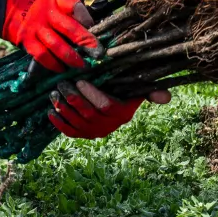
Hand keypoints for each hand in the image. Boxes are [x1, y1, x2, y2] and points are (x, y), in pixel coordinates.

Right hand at [0, 0, 99, 72]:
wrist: (2, 6)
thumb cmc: (32, 2)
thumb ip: (65, 7)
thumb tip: (86, 24)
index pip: (75, 6)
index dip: (86, 18)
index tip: (93, 27)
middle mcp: (45, 13)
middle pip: (70, 28)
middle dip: (87, 42)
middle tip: (98, 53)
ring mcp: (35, 28)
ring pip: (57, 46)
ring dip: (71, 58)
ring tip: (82, 65)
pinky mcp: (26, 40)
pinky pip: (42, 55)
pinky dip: (53, 64)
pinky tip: (61, 69)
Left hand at [50, 80, 171, 139]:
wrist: (112, 105)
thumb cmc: (123, 90)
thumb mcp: (136, 88)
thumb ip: (150, 90)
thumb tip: (166, 97)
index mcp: (123, 113)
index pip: (106, 106)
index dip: (92, 95)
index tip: (80, 81)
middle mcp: (109, 126)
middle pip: (89, 114)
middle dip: (73, 98)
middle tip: (62, 84)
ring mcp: (95, 133)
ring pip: (77, 122)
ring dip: (63, 108)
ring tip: (54, 93)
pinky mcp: (83, 136)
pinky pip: (70, 132)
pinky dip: (59, 123)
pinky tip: (51, 111)